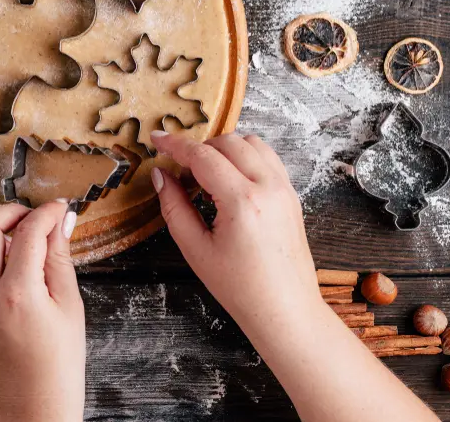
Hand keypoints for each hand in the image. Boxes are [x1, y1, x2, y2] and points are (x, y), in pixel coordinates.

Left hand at [0, 202, 84, 421]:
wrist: (36, 400)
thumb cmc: (59, 359)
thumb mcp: (70, 303)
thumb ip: (60, 257)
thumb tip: (61, 221)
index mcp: (19, 292)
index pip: (29, 232)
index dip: (47, 213)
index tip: (58, 209)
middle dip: (9, 211)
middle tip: (30, 217)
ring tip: (3, 237)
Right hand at [149, 131, 321, 335]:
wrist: (285, 310)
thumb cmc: (240, 288)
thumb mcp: (196, 249)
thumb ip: (174, 207)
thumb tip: (161, 176)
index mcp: (242, 201)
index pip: (202, 156)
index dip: (175, 145)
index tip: (157, 139)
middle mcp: (268, 187)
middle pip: (228, 142)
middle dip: (200, 148)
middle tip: (181, 172)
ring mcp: (285, 189)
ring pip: (252, 143)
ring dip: (225, 149)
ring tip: (207, 176)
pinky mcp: (292, 195)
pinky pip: (268, 159)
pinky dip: (246, 158)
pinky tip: (231, 182)